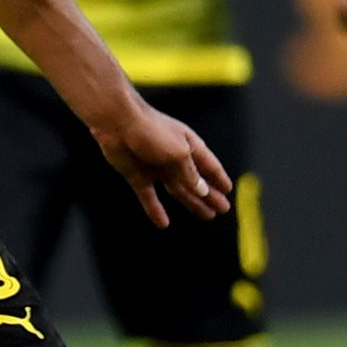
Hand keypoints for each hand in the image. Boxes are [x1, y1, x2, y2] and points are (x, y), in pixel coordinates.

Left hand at [90, 106, 233, 228]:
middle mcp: (174, 158)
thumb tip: (203, 191)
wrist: (118, 123)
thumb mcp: (178, 153)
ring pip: (177, 191)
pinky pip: (149, 197)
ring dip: (192, 203)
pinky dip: (155, 210)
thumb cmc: (152, 130)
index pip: (209, 165)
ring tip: (207, 216)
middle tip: (223, 210)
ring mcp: (155, 168)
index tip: (229, 190)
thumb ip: (190, 174)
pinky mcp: (137, 176)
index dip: (219, 178)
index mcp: (189, 146)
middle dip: (210, 195)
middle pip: (195, 182)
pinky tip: (163, 224)